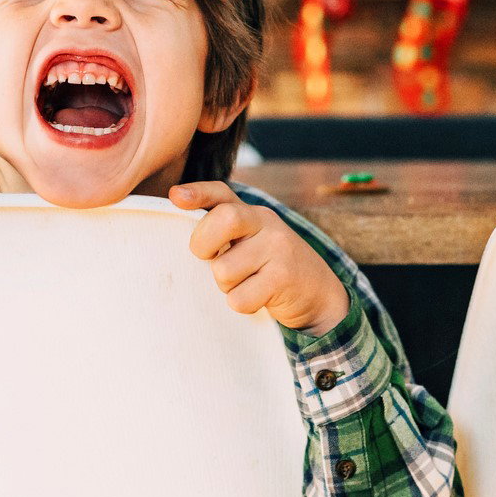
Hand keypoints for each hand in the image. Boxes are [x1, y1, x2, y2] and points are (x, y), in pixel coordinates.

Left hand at [171, 182, 349, 334]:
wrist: (319, 294)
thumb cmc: (272, 268)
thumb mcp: (254, 241)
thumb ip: (224, 231)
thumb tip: (180, 220)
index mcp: (254, 214)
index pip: (223, 194)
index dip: (198, 193)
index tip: (176, 197)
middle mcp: (267, 224)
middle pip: (222, 221)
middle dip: (204, 246)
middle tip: (213, 260)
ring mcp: (278, 248)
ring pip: (224, 269)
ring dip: (227, 286)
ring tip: (247, 283)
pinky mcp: (283, 277)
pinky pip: (239, 298)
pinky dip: (242, 304)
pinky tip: (259, 298)